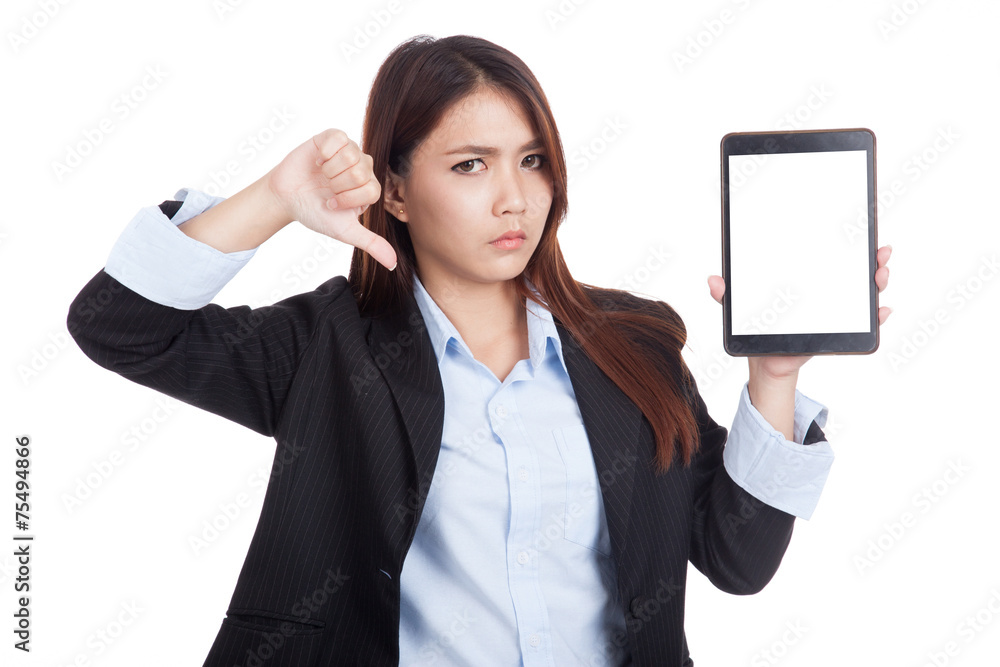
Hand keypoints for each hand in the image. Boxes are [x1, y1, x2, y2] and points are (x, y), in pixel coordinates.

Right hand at [265, 128, 396, 270]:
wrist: (287, 197)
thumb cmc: (316, 213)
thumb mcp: (345, 232)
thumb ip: (371, 244)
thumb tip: (393, 264)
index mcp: (370, 188)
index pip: (371, 190)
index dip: (347, 199)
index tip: (333, 204)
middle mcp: (364, 167)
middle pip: (360, 172)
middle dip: (336, 186)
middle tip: (326, 189)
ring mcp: (350, 150)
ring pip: (349, 155)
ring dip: (328, 170)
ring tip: (321, 175)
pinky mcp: (333, 137)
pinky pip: (337, 138)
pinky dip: (323, 152)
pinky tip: (318, 160)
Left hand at [707, 244, 893, 379]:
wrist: (765, 359)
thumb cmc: (758, 326)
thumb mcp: (740, 307)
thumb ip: (727, 294)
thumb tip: (712, 281)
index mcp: (808, 279)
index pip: (831, 256)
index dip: (847, 243)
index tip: (859, 232)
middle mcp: (827, 291)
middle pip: (855, 272)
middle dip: (872, 261)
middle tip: (879, 255)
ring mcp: (837, 311)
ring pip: (864, 294)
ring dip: (877, 283)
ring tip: (879, 277)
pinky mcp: (838, 333)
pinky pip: (864, 325)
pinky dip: (876, 319)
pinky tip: (882, 312)